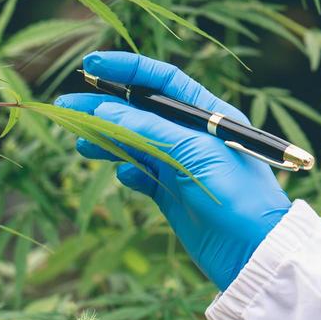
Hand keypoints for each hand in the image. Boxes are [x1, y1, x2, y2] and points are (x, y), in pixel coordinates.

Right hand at [53, 50, 289, 290]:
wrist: (253, 254)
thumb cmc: (236, 195)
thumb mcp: (194, 153)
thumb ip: (149, 129)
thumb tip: (104, 109)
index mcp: (208, 114)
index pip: (162, 79)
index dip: (127, 69)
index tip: (92, 64)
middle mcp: (193, 135)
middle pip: (140, 111)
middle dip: (104, 106)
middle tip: (67, 106)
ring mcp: (181, 164)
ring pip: (134, 142)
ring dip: (107, 140)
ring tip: (80, 144)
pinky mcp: (172, 193)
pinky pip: (140, 173)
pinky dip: (127, 171)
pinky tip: (123, 174)